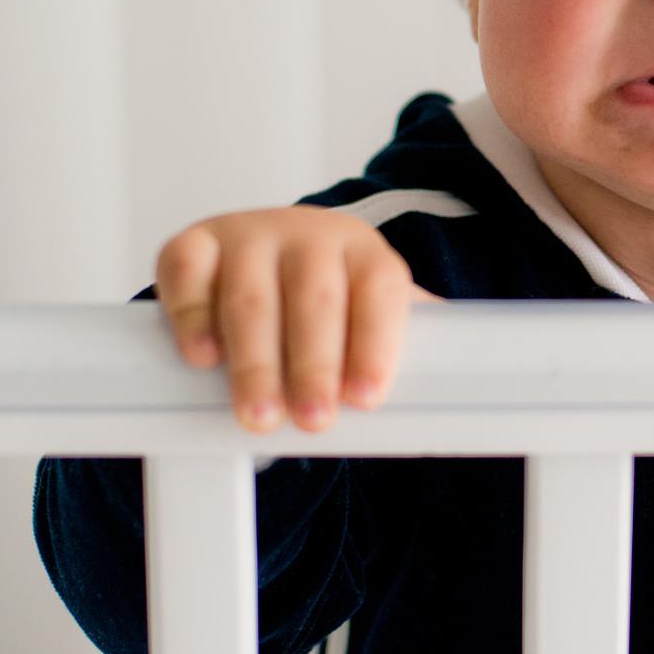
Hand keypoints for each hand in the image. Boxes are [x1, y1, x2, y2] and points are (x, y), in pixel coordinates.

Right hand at [154, 206, 442, 432]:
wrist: (272, 251)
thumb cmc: (332, 299)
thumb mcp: (374, 312)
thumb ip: (411, 342)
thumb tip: (465, 383)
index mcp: (366, 252)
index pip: (380, 291)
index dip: (376, 345)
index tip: (367, 399)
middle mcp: (309, 235)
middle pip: (315, 299)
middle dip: (314, 365)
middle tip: (312, 420)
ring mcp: (249, 234)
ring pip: (251, 296)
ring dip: (255, 361)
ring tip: (258, 414)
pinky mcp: (196, 243)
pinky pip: (188, 273)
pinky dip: (192, 315)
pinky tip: (203, 357)